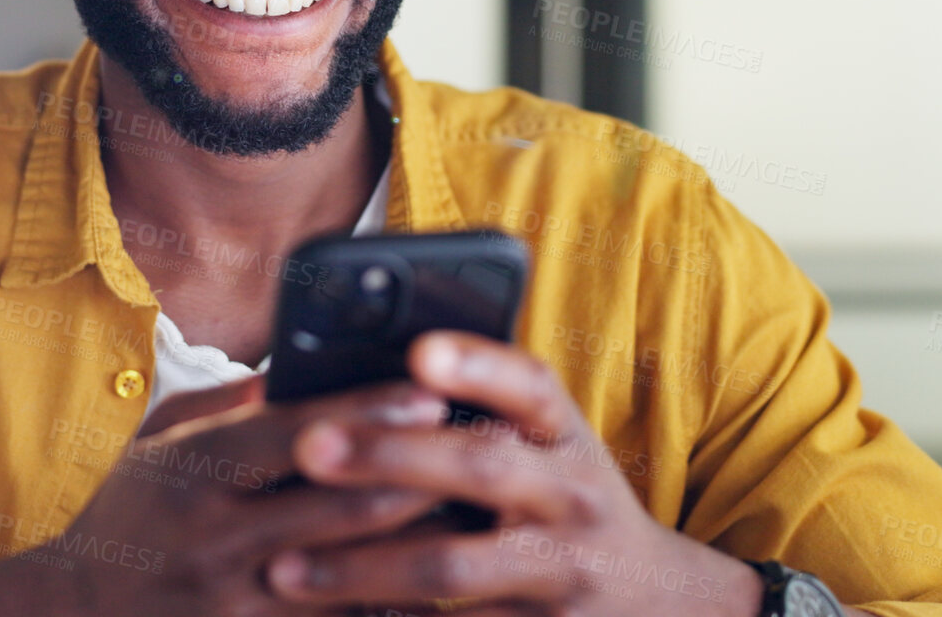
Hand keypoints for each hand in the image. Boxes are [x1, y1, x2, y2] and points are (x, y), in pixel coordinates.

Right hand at [37, 375, 455, 616]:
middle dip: (420, 478)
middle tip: (485, 449)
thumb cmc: (130, 514)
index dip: (366, 409)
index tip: (430, 388)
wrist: (73, 616)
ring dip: (423, 547)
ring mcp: (237, 605)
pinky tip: (440, 589)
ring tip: (482, 514)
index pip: (293, 433)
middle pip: (340, 508)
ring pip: (355, 577)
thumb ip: (233, 405)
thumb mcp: (161, 442)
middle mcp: (216, 539)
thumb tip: (308, 367)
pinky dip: (394, 609)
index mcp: (194, 471)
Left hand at [259, 331, 764, 615]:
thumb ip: (481, 414)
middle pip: (479, 466)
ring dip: (362, 567)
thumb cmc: (562, 501)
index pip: (529, 384)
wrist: (658, 602)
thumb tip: (356, 383)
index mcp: (565, 434)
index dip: (477, 363)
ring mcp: (560, 571)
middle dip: (389, 454)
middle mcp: (570, 496)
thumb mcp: (547, 448)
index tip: (419, 349)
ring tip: (284, 569)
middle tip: (309, 446)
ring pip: (451, 566)